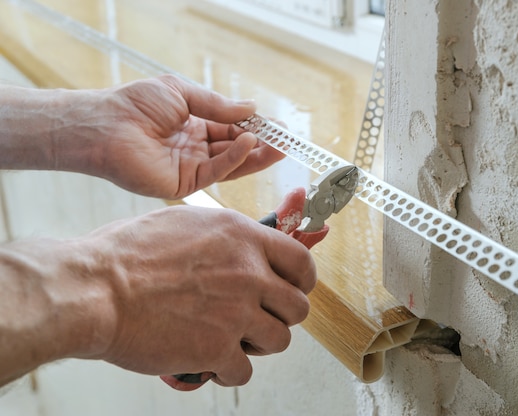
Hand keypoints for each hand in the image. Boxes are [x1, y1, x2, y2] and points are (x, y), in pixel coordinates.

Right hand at [80, 206, 315, 385]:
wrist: (95, 289)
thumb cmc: (126, 255)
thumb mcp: (185, 224)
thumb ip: (224, 239)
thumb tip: (242, 249)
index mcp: (241, 238)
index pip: (301, 261)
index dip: (302, 281)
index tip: (294, 289)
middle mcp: (248, 273)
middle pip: (298, 307)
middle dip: (281, 317)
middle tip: (259, 319)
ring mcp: (236, 312)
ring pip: (279, 341)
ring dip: (258, 345)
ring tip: (233, 342)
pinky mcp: (217, 349)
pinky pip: (244, 372)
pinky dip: (229, 371)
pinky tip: (210, 361)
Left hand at [85, 75, 283, 197]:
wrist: (106, 125)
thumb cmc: (135, 104)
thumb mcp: (183, 93)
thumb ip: (218, 105)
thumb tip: (251, 108)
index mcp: (194, 126)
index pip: (232, 129)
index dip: (256, 127)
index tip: (278, 125)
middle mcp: (196, 148)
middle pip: (237, 148)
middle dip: (263, 144)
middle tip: (287, 140)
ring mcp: (192, 167)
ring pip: (232, 163)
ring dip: (256, 155)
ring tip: (280, 146)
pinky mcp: (186, 183)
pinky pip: (217, 171)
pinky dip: (235, 159)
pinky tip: (249, 144)